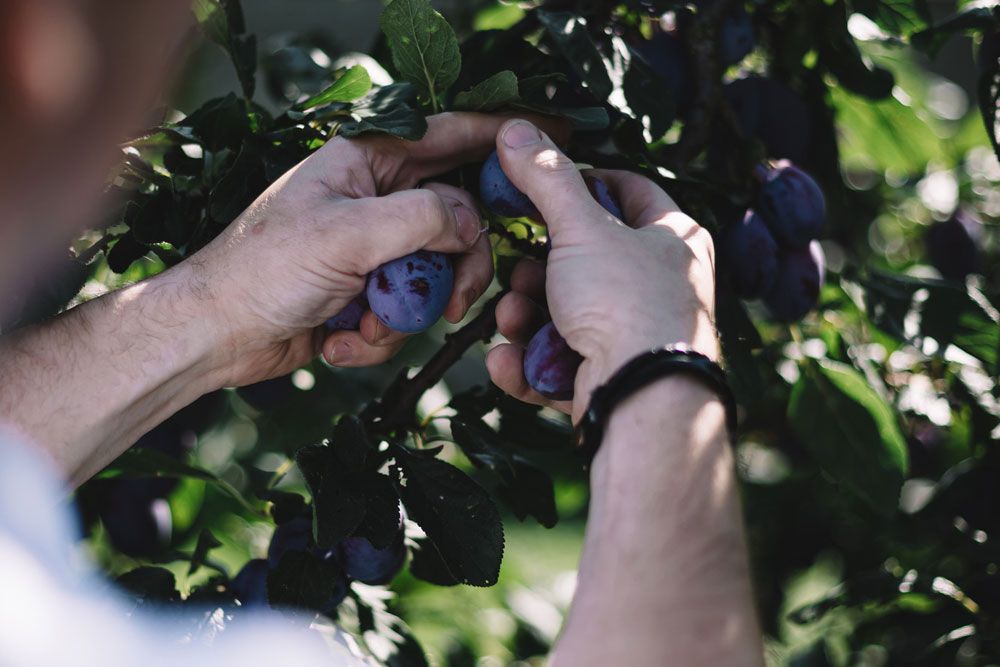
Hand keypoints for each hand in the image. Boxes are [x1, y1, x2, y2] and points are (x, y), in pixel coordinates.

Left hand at [187, 113, 561, 387]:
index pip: (445, 136)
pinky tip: (338, 340)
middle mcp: (372, 201)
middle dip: (454, 268)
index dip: (495, 138)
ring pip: (433, 275)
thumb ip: (421, 219)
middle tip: (457, 300)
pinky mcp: (363, 292)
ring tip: (361, 326)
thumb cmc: (262, 271)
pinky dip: (378, 335)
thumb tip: (471, 224)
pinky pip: (403, 311)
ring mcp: (369, 249)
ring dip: (405, 314)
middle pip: (453, 220)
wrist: (214, 335)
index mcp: (365, 163)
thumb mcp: (346, 235)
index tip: (540, 142)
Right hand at [485, 120, 717, 419]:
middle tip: (515, 272)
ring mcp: (637, 338)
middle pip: (585, 263)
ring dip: (526, 317)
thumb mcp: (581, 228)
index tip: (540, 188)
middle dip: (536, 271)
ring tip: (510, 319)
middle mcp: (661, 287)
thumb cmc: (626, 302)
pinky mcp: (613, 381)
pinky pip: (562, 365)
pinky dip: (531, 363)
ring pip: (566, 316)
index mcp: (673, 240)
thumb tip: (515, 128)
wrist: (642, 397)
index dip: (583, 182)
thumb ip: (547, 178)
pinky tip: (507, 362)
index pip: (629, 191)